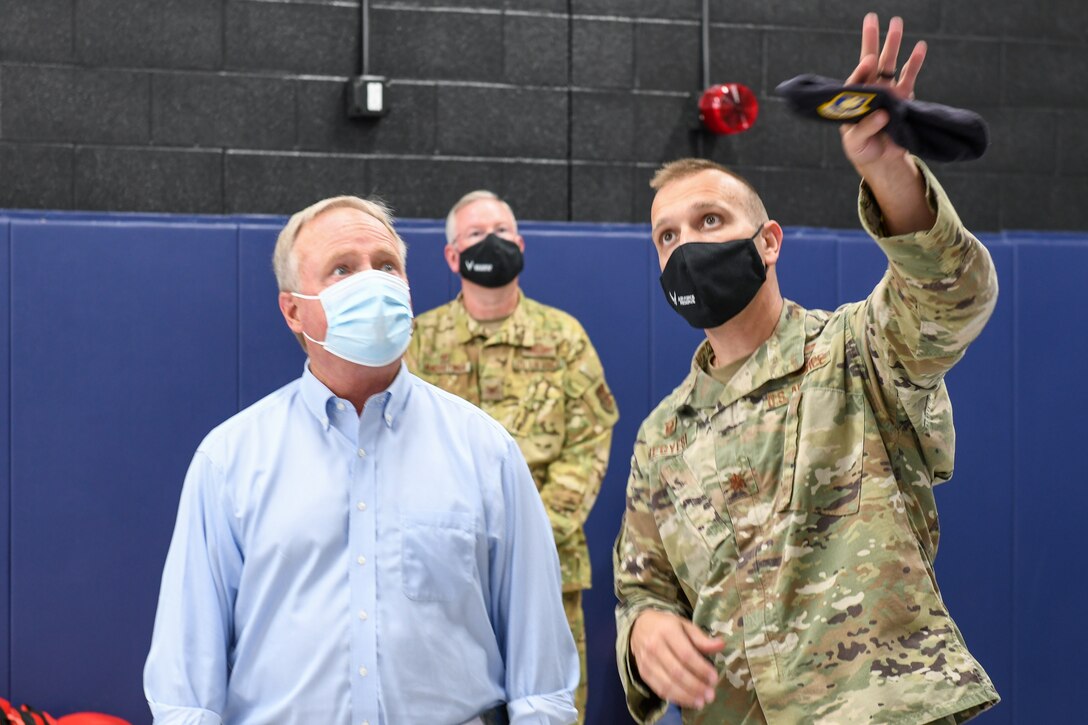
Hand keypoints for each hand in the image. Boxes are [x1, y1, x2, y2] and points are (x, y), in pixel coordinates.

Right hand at [630, 610, 723, 709]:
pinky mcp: (643, 673)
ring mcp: (647, 661)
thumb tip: (722, 645)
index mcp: (667, 631)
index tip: (714, 678)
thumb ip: (702, 638)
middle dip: (695, 686)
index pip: (686, 654)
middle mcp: (654, 646)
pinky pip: (659, 689)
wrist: (639, 626)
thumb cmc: (667, 626)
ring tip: (701, 702)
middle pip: (676, 672)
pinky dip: (675, 698)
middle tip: (710, 695)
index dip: (701, 668)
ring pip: (667, 684)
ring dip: (686, 696)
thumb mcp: (685, 626)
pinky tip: (688, 701)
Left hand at [840, 13, 927, 169]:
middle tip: (871, 18)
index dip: (861, 70)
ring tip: (897, 22)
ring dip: (893, 44)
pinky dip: (914, 62)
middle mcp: (870, 91)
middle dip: (872, 40)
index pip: (855, 80)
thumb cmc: (861, 148)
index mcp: (853, 100)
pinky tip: (920, 46)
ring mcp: (887, 91)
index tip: (868, 60)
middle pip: (870, 62)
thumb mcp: (856, 142)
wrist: (880, 158)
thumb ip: (865, 129)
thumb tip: (882, 114)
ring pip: (889, 64)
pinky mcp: (903, 97)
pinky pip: (909, 77)